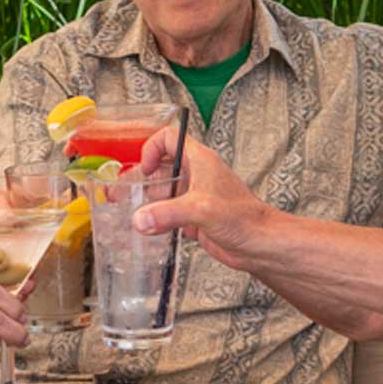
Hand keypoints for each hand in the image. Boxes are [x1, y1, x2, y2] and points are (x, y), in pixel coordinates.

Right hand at [133, 131, 274, 268]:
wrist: (260, 245)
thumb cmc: (244, 218)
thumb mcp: (201, 210)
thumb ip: (167, 213)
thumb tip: (139, 219)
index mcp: (200, 161)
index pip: (169, 138)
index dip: (151, 148)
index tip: (144, 168)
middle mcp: (196, 175)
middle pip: (161, 167)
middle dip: (141, 180)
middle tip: (122, 193)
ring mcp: (195, 197)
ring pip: (163, 193)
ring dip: (147, 202)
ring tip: (130, 212)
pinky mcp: (195, 218)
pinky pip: (168, 214)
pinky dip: (156, 220)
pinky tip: (148, 230)